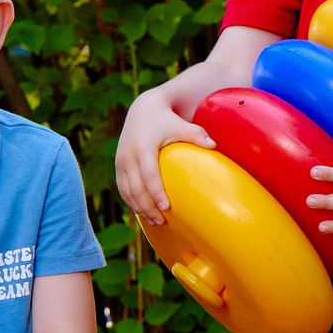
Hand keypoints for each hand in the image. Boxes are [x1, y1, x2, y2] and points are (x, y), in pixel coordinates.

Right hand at [114, 89, 213, 227]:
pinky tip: (143, 212)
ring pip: (126, 192)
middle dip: (147, 208)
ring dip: (138, 208)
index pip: (148, 175)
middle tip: (162, 222)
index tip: (166, 208)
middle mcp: (128, 156)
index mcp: (143, 147)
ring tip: (155, 221)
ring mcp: (120, 161)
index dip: (156, 193)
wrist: (143, 110)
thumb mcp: (181, 125)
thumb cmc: (166, 120)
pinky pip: (122, 189)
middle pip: (135, 188)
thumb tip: (214, 146)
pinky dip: (131, 202)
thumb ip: (197, 135)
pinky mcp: (118, 165)